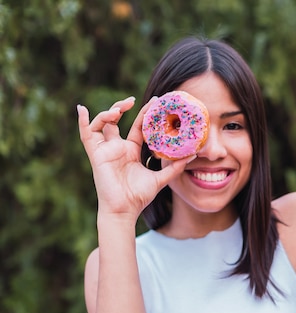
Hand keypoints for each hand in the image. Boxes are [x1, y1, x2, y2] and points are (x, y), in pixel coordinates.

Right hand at [76, 97, 193, 219]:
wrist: (125, 210)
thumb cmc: (139, 197)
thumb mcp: (160, 179)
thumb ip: (174, 167)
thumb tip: (193, 154)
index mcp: (131, 151)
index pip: (137, 126)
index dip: (145, 113)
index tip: (155, 101)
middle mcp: (117, 148)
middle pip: (117, 120)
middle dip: (123, 107)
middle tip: (133, 101)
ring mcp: (106, 150)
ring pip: (102, 124)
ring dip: (108, 113)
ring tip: (119, 109)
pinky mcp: (96, 155)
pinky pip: (86, 135)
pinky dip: (83, 122)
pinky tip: (82, 110)